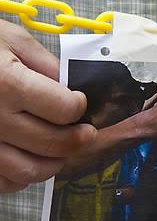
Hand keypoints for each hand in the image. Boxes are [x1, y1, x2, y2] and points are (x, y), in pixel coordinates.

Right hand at [0, 19, 95, 192]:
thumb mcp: (8, 38)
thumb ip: (44, 63)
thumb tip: (72, 87)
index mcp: (7, 84)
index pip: (64, 109)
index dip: (79, 106)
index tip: (79, 103)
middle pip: (53, 143)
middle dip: (79, 139)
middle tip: (85, 133)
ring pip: (29, 171)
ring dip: (54, 163)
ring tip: (61, 150)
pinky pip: (2, 182)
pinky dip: (22, 176)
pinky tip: (28, 158)